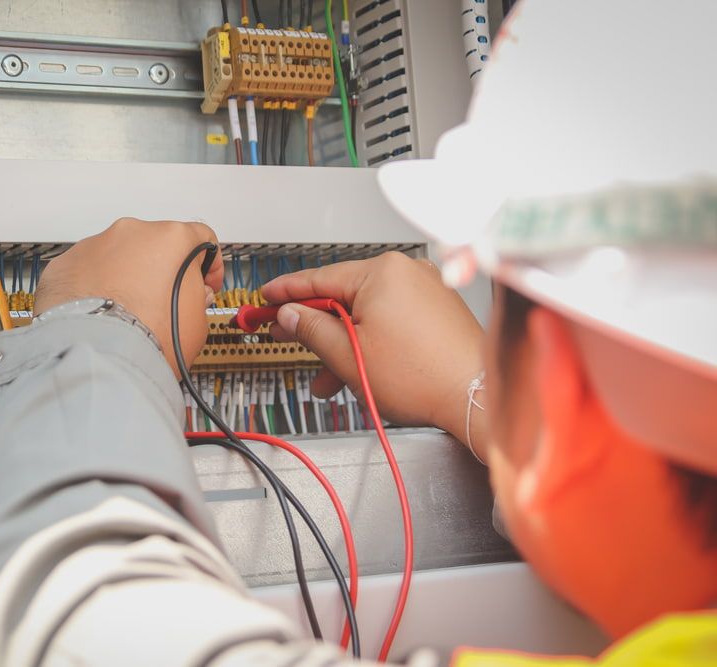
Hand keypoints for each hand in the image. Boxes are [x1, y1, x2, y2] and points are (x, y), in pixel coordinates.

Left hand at [34, 218, 223, 375]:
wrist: (100, 355)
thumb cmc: (149, 338)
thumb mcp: (197, 321)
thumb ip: (198, 297)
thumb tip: (192, 297)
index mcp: (172, 238)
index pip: (200, 239)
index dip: (208, 265)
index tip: (205, 283)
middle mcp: (131, 233)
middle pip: (155, 246)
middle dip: (161, 271)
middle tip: (162, 303)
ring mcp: (94, 245)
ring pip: (116, 257)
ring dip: (124, 278)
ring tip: (126, 314)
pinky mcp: (66, 264)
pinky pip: (86, 272)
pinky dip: (94, 288)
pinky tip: (100, 316)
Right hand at [262, 252, 485, 451]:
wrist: (474, 397)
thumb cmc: (423, 376)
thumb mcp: (347, 355)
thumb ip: (311, 329)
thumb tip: (289, 314)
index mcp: (381, 273)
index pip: (318, 278)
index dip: (286, 292)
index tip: (267, 298)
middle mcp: (405, 272)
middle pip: (343, 296)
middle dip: (316, 326)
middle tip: (288, 335)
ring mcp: (424, 289)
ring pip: (366, 313)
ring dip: (343, 343)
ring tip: (327, 377)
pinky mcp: (436, 309)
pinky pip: (390, 319)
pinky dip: (371, 340)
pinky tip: (359, 369)